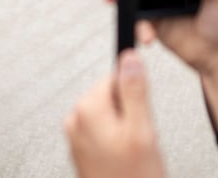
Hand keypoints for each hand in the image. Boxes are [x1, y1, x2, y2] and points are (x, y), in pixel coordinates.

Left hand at [64, 50, 165, 177]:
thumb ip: (134, 90)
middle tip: (139, 139)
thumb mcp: (142, 130)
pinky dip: (117, 142)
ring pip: (110, 116)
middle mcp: (75, 119)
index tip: (141, 114)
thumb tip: (129, 57)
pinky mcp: (81, 150)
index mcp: (87, 108)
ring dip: (125, 130)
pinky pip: (104, 133)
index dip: (135, 94)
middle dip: (130, 113)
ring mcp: (76, 136)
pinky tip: (124, 160)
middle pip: (112, 96)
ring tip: (132, 153)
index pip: (115, 77)